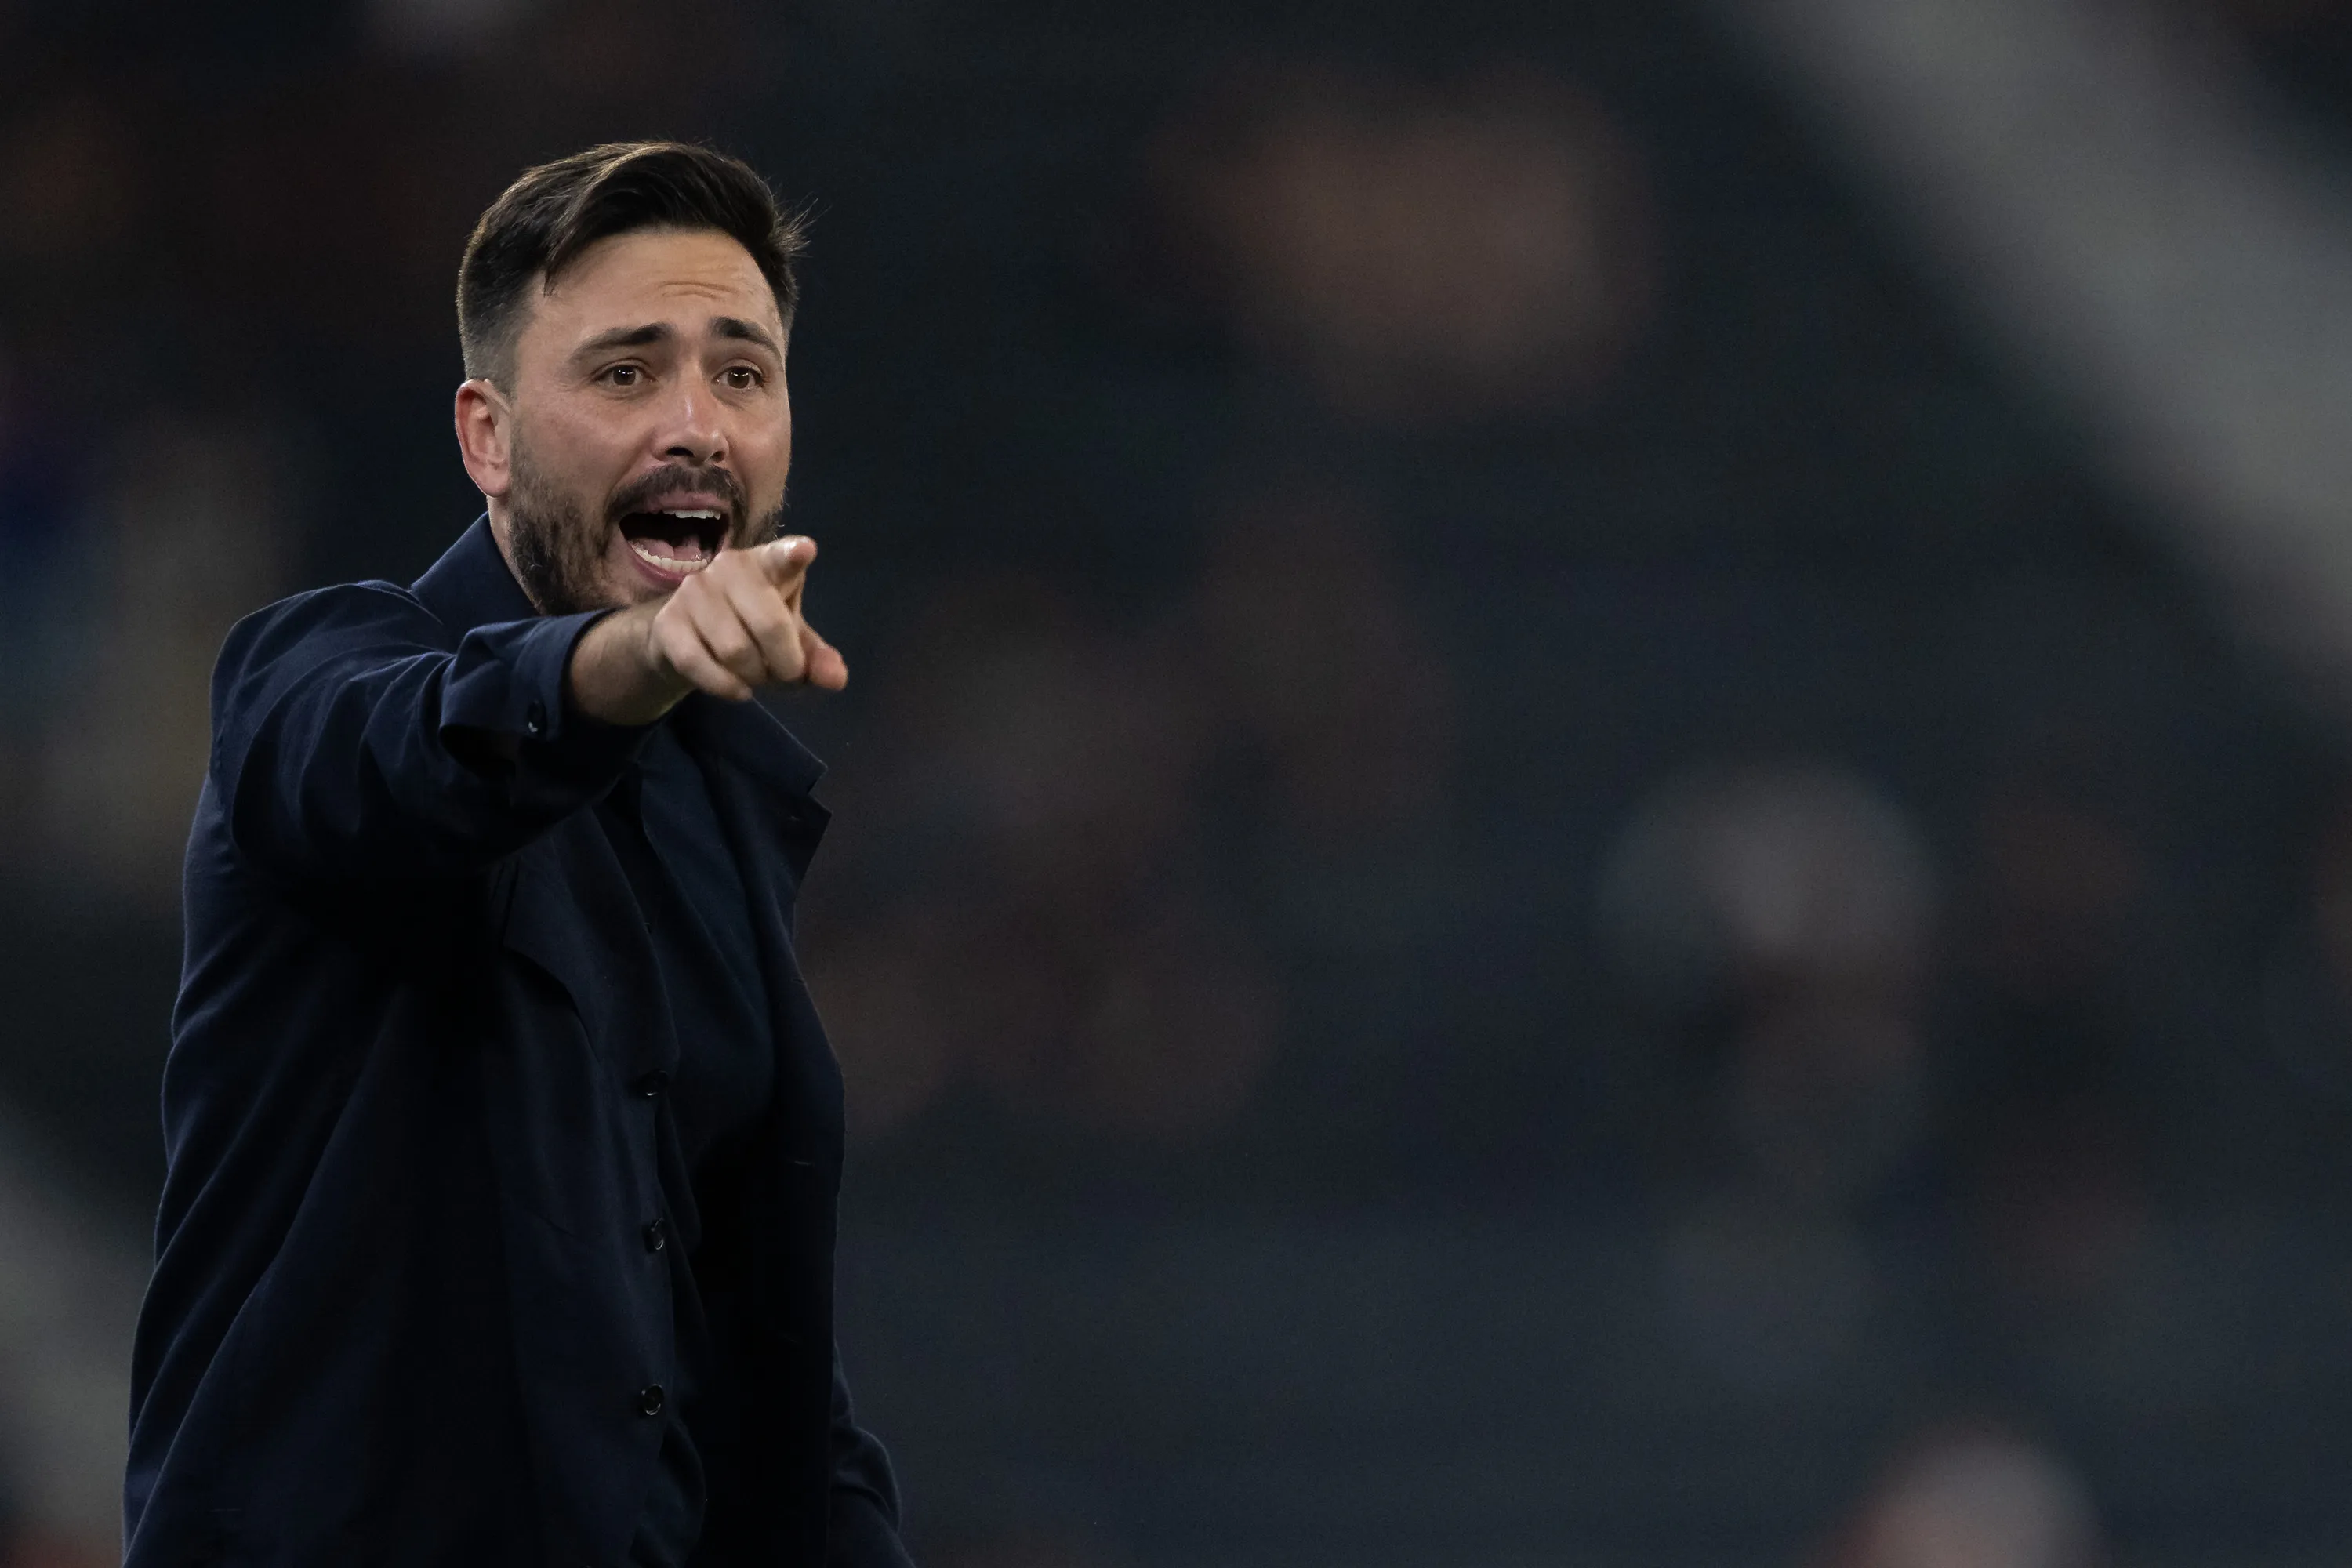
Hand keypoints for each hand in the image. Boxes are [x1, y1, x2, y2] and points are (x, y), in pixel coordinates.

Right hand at [567, 536, 846, 725]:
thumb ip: (816, 656)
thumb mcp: (791, 639)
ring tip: (757, 678)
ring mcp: (693, 591)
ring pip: (736, 651)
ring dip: (755, 678)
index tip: (805, 551)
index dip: (793, 554)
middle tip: (786, 676)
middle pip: (770, 626)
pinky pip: (699, 664)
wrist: (686, 639)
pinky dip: (725, 687)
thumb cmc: (751, 628)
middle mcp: (729, 567)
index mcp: (768, 563)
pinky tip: (737, 689)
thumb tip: (836, 679)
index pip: (782, 556)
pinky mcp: (667, 621)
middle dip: (786, 666)